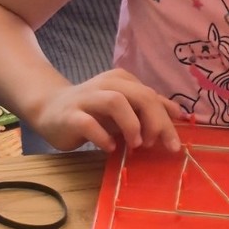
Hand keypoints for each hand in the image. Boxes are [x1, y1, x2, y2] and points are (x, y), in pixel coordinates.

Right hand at [29, 69, 183, 153]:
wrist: (50, 109)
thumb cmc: (93, 111)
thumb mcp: (124, 107)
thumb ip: (148, 107)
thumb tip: (178, 113)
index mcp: (122, 80)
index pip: (151, 96)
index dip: (166, 120)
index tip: (173, 144)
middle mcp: (106, 84)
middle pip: (140, 96)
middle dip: (155, 122)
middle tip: (156, 144)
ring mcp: (86, 98)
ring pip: (116, 102)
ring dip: (131, 125)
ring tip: (136, 145)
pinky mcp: (70, 115)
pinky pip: (89, 123)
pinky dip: (104, 137)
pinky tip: (110, 148)